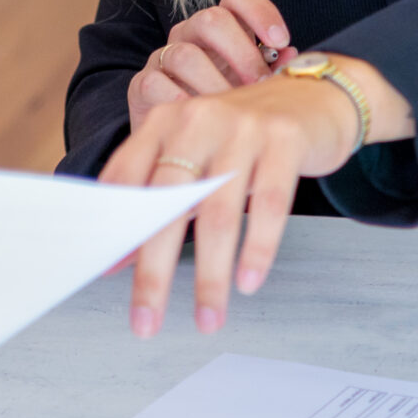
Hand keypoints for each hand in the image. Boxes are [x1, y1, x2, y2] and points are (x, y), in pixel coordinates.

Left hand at [103, 61, 411, 337]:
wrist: (313, 96)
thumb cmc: (243, 135)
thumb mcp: (196, 151)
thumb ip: (160, 192)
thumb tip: (120, 258)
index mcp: (165, 122)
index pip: (128, 177)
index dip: (115, 225)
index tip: (104, 272)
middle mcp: (199, 120)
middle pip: (169, 204)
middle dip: (155, 270)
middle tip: (146, 322)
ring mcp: (244, 129)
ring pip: (220, 214)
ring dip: (211, 276)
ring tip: (208, 320)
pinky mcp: (286, 141)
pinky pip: (271, 205)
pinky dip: (258, 249)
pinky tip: (248, 284)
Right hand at [128, 0, 291, 126]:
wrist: (181, 140)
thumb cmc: (223, 108)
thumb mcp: (251, 87)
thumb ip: (272, 68)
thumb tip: (291, 56)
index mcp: (220, 27)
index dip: (260, 11)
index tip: (280, 41)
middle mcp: (189, 34)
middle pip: (212, 19)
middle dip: (241, 53)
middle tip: (258, 86)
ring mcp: (163, 57)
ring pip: (186, 54)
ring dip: (215, 84)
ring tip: (233, 112)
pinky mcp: (142, 84)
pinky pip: (157, 83)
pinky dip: (181, 102)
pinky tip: (201, 122)